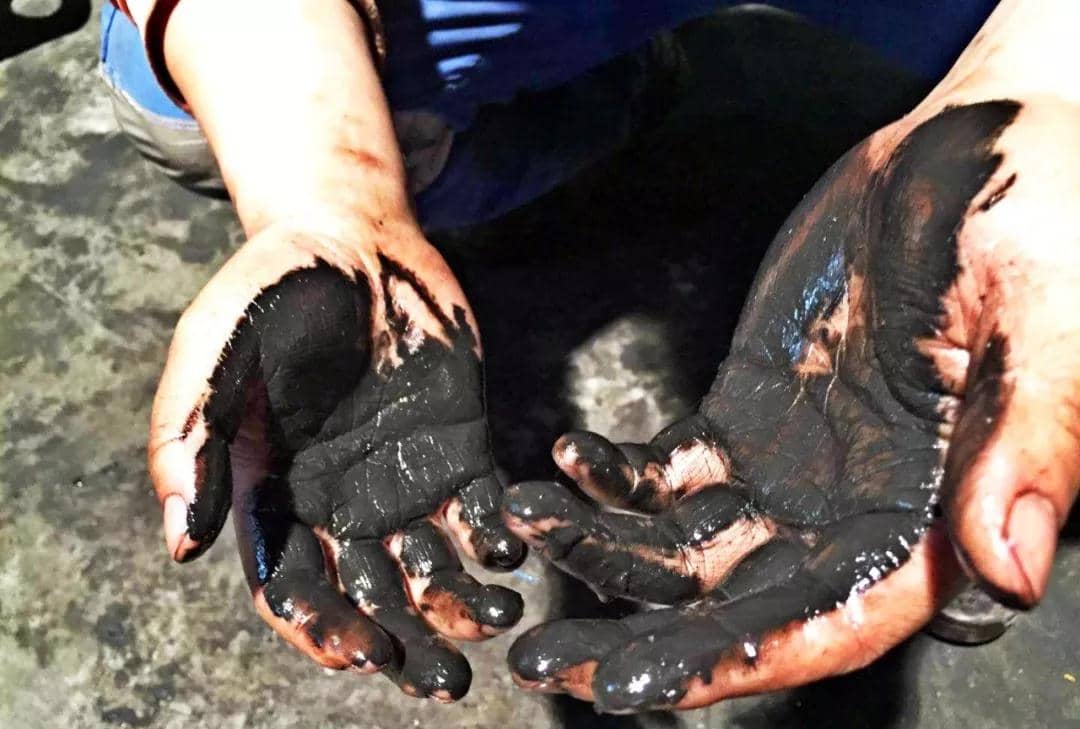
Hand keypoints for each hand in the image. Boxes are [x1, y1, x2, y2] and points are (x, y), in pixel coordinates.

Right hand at [149, 223, 524, 700]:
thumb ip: (192, 438)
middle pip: (370, 598)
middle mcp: (339, 502)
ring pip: (432, 569)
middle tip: (443, 680)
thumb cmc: (276, 290)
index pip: (294, 587)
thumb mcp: (216, 349)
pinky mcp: (457, 451)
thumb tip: (183, 545)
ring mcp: (402, 480)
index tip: (362, 653)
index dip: (323, 629)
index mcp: (275, 493)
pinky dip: (498, 540)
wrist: (355, 238)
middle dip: (404, 643)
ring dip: (462, 607)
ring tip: (497, 623)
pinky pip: (480, 512)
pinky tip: (513, 556)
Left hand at [502, 96, 1079, 710]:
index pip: (828, 621)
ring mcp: (788, 468)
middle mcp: (849, 513)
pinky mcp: (745, 414)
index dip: (736, 659)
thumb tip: (1004, 572)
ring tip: (526, 533)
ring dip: (603, 551)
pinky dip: (615, 471)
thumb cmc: (1039, 222)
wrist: (971, 147)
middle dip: (641, 637)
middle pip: (736, 605)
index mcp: (930, 516)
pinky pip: (669, 466)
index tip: (640, 685)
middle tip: (544, 660)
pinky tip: (567, 460)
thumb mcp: (1045, 327)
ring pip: (685, 544)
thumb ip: (1025, 447)